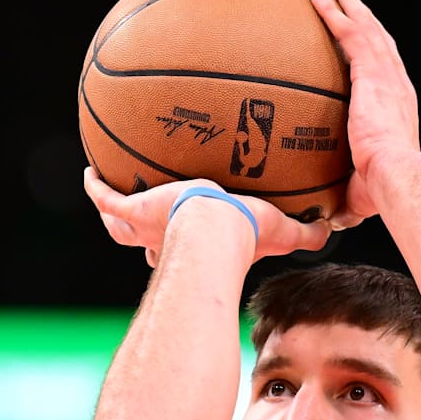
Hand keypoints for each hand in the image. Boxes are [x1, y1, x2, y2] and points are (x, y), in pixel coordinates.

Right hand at [84, 167, 330, 266]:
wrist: (216, 229)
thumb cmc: (246, 234)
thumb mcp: (281, 231)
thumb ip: (307, 231)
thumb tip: (331, 226)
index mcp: (196, 245)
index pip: (186, 250)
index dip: (183, 246)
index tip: (186, 235)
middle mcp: (166, 240)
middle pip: (146, 242)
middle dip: (144, 236)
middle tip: (144, 220)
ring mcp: (145, 225)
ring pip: (118, 225)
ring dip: (112, 214)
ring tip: (106, 192)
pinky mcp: (133, 209)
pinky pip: (104, 198)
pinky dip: (95, 186)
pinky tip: (89, 169)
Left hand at [310, 0, 420, 229]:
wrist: (393, 178)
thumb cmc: (382, 192)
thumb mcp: (359, 192)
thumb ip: (342, 199)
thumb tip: (324, 221)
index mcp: (396, 108)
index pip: (385, 73)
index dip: (373, 55)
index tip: (360, 43)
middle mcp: (396, 84)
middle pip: (379, 39)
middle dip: (363, 16)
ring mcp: (386, 74)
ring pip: (366, 27)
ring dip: (348, 1)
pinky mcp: (372, 72)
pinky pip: (349, 32)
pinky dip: (334, 11)